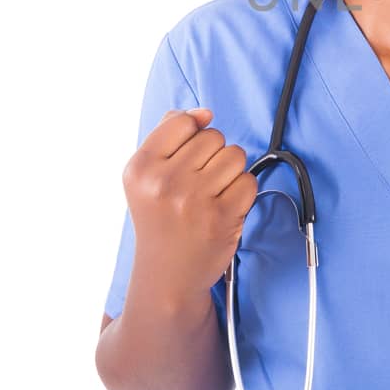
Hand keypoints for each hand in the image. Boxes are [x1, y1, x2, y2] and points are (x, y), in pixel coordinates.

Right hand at [123, 108, 258, 301]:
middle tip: (198, 184)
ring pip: (235, 155)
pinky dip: (242, 192)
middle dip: (213, 155)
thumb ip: (169, 135)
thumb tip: (204, 113)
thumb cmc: (159, 218)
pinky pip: (248, 181)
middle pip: (213, 136)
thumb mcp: (145, 176)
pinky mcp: (222, 217)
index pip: (182, 121)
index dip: (192, 135)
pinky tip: (224, 208)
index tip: (186, 159)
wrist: (166, 275)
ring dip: (231, 172)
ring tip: (212, 194)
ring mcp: (193, 200)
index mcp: (140, 168)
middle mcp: (164, 182)